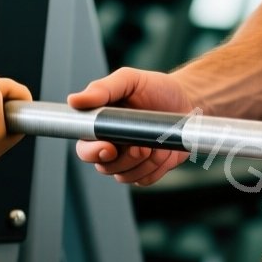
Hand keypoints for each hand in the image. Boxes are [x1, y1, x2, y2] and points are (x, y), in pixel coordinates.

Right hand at [67, 68, 200, 185]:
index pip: (84, 149)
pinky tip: (164, 151)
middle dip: (124, 159)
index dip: (92, 152)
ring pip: (124, 177)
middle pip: (104, 167)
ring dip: (143, 163)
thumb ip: (102, 89)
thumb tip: (74, 101)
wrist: (187, 100)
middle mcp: (111, 146)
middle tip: (141, 146)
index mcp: (100, 127)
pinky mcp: (148, 170)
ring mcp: (129, 161)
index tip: (109, 147)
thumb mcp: (129, 80)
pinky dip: (156, 168)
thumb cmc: (156, 88)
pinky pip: (144, 180)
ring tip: (157, 143)